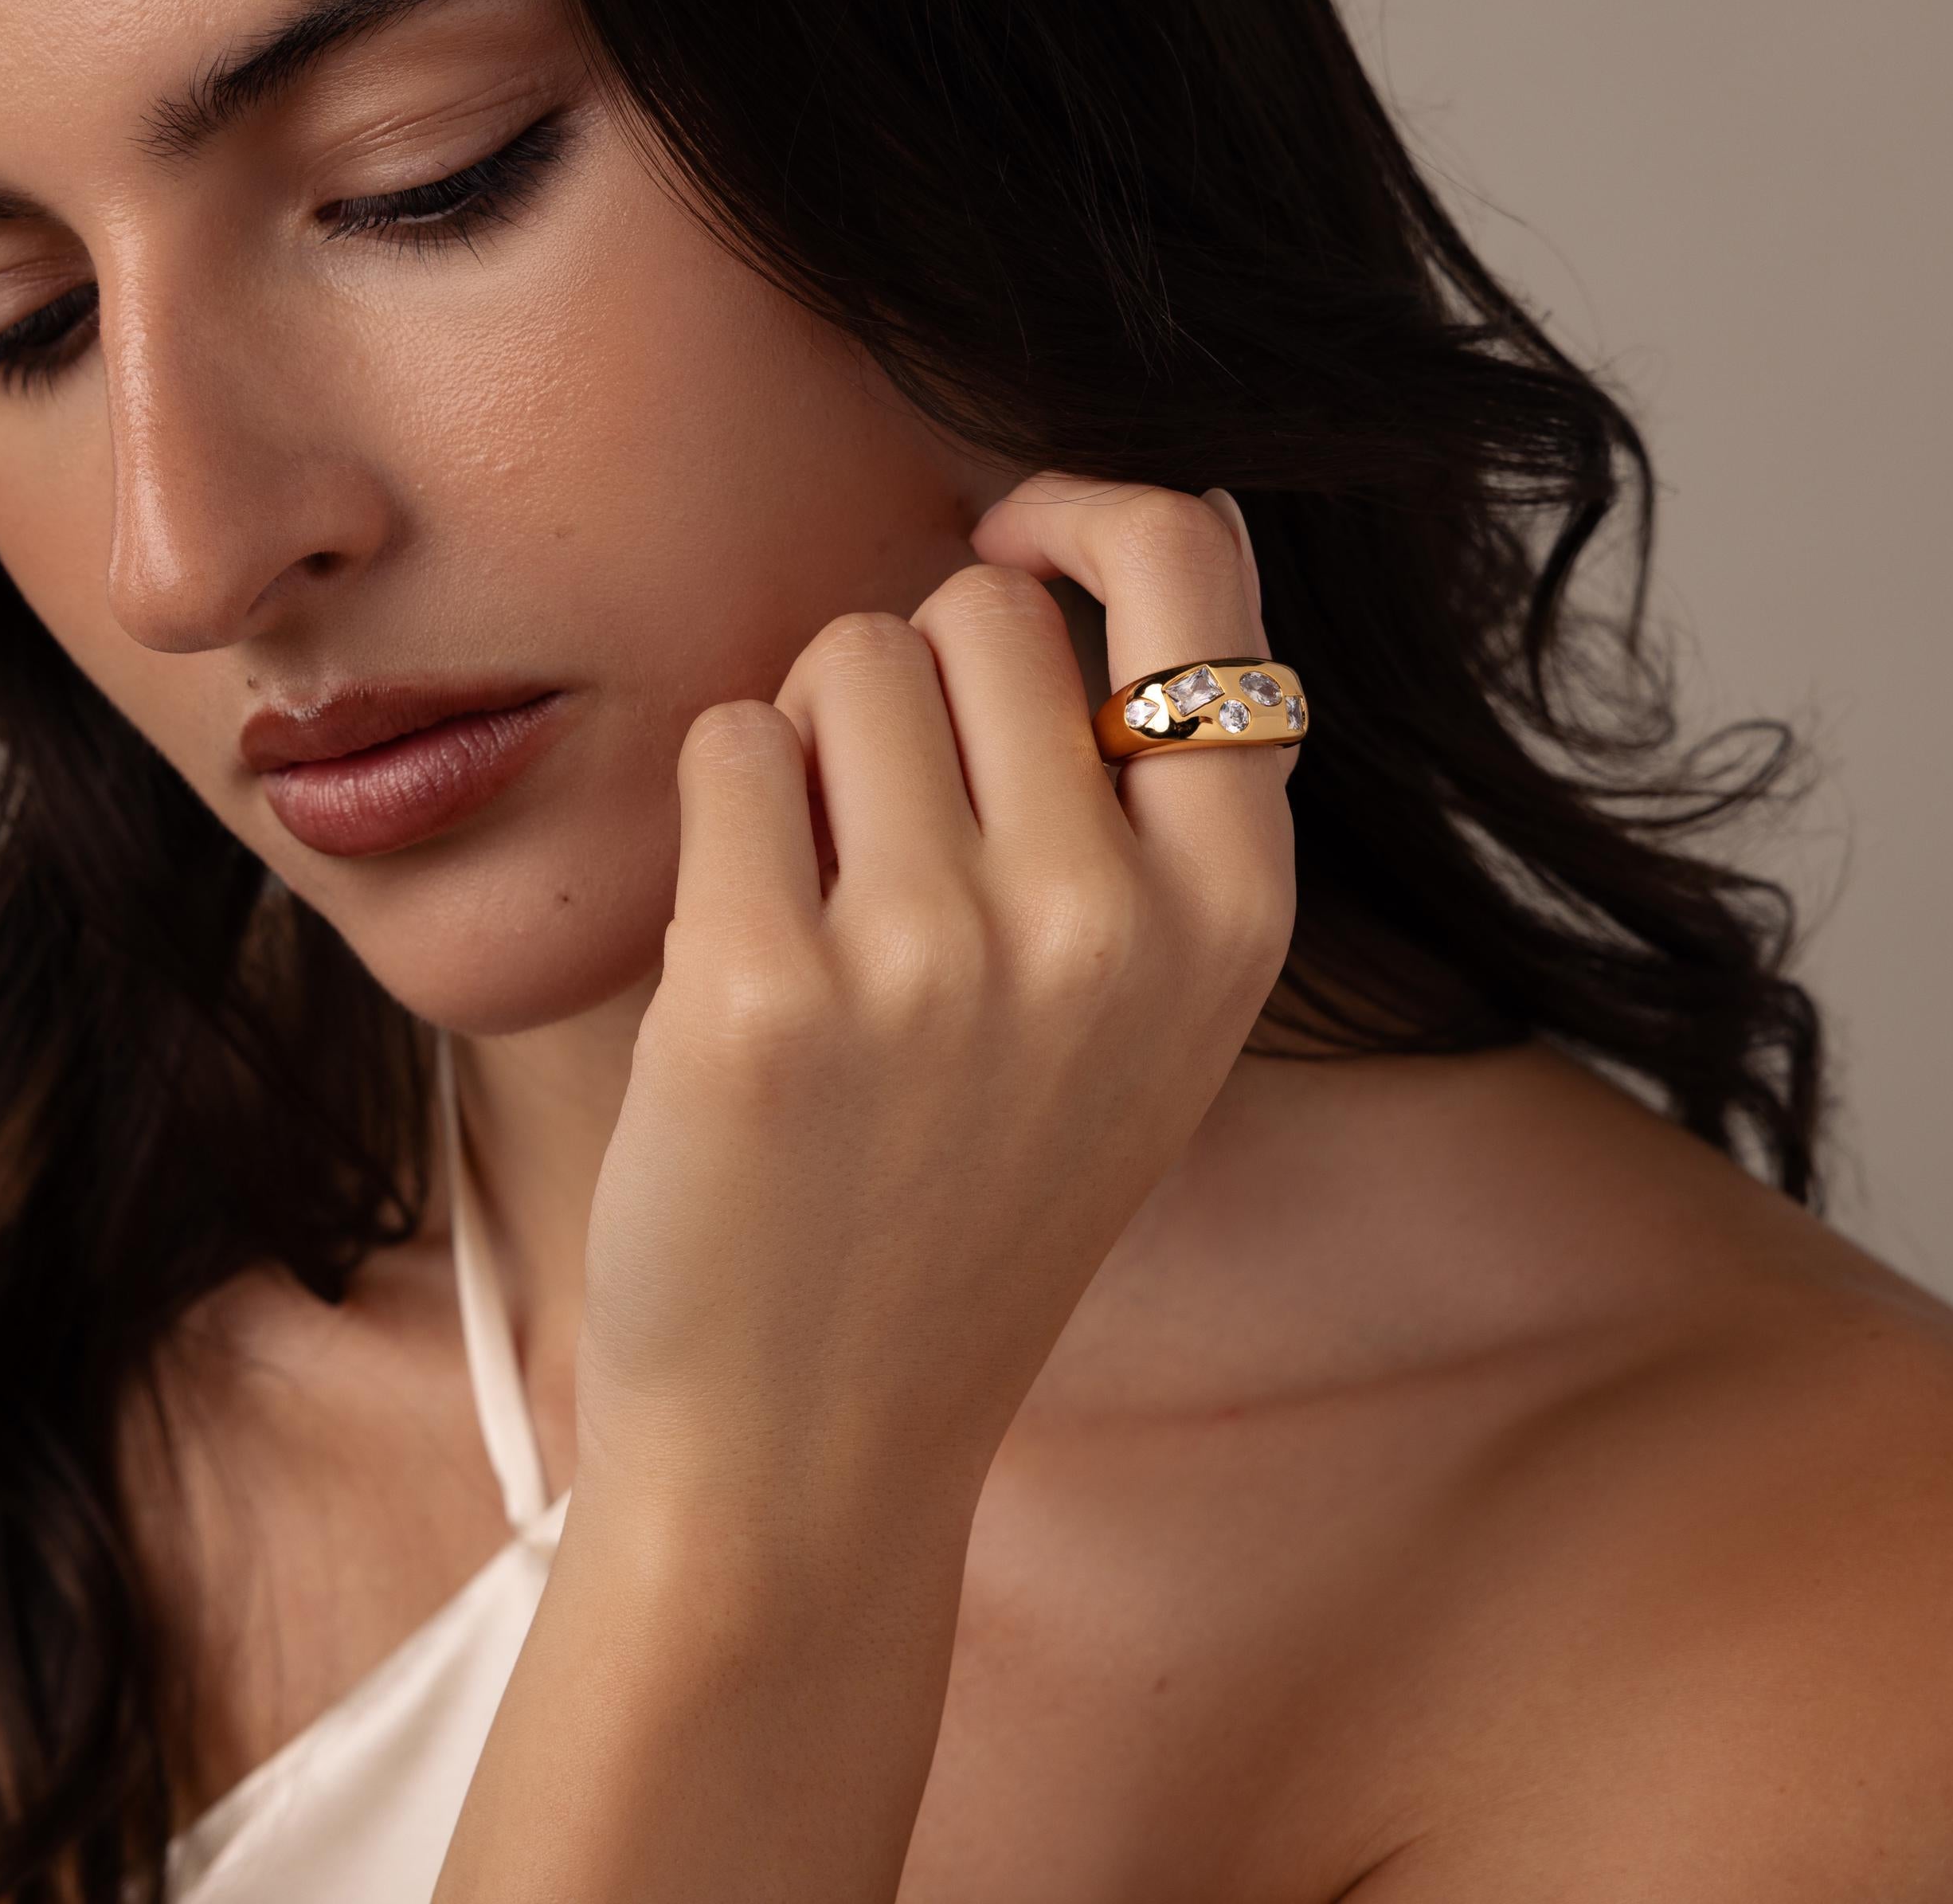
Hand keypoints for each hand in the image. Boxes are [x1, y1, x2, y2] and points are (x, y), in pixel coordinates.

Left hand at [572, 472, 1294, 1533]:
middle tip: (891, 838)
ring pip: (845, 657)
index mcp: (1230, 916)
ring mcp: (939, 959)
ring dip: (814, 746)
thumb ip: (1151, 799)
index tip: (1014, 533)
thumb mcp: (1142, 1011)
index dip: (1091, 513)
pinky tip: (744, 951)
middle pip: (978, 605)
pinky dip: (723, 816)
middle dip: (915, 677)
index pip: (1198, 573)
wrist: (818, 1439)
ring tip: (823, 909)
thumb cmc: (967, 1190)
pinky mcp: (765, 993)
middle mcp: (1108, 923)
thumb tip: (1107, 529)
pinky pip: (731, 745)